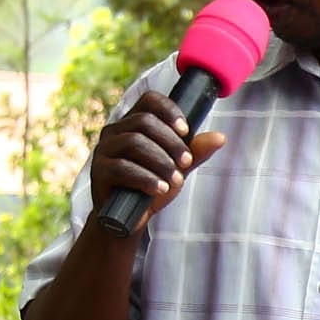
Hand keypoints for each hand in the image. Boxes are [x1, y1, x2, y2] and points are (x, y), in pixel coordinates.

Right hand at [89, 87, 222, 226]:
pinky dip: (146, 178)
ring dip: (161, 161)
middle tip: (187, 163)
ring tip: (176, 181)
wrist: (131, 219)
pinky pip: (122, 167)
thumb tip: (221, 137)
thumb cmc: (154, 186)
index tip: (186, 131)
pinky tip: (161, 189)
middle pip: (144, 121)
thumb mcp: (178, 167)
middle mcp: (116, 131)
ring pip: (134, 142)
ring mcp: (104, 150)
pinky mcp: (99, 171)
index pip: (150, 100)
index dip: (169, 110)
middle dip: (171, 142)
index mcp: (135, 123)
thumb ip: (196, 152)